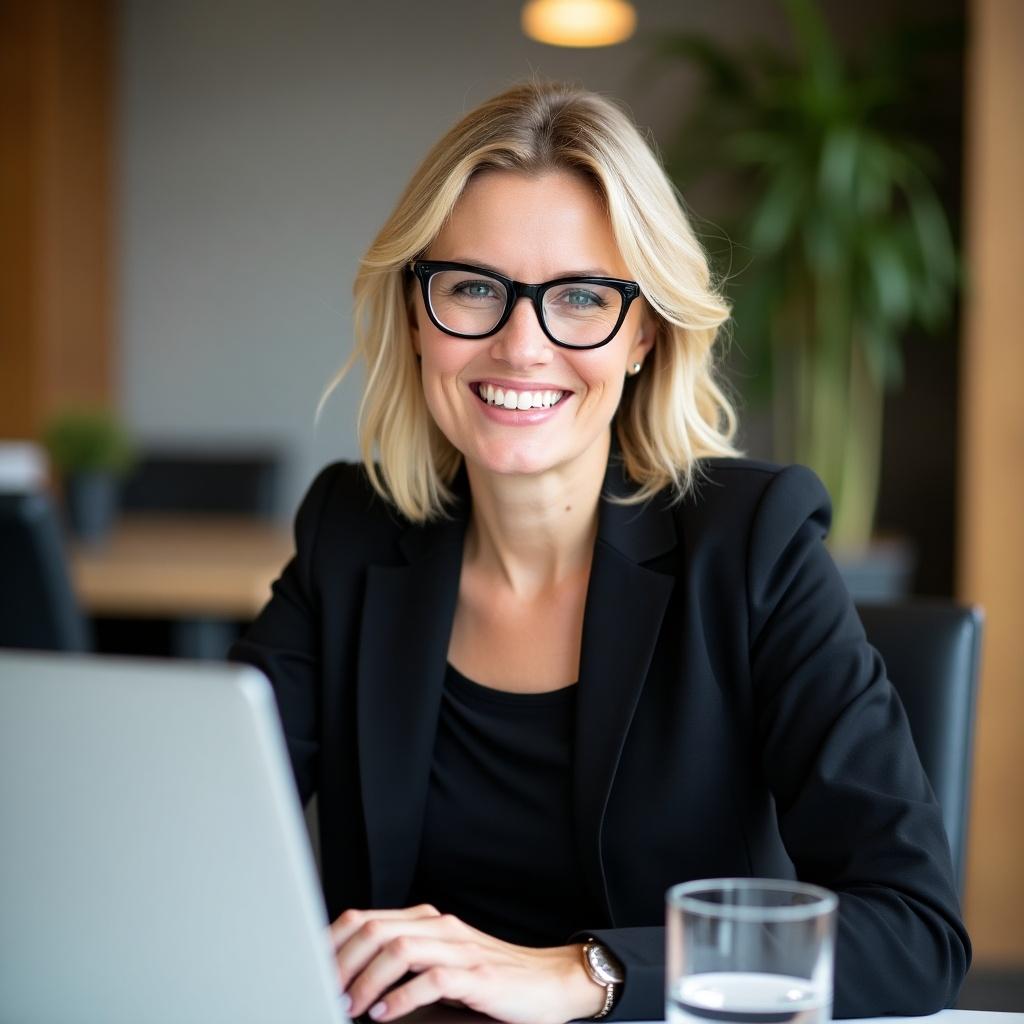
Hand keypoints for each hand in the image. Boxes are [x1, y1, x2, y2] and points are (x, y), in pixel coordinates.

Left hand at [329, 904, 607, 1023]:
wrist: (550, 982)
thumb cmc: (493, 978)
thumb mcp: (443, 962)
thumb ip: (407, 961)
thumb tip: (352, 978)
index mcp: (427, 921)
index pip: (365, 918)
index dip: (332, 942)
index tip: (310, 968)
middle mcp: (439, 927)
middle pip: (374, 930)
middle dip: (341, 962)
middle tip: (323, 991)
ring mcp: (459, 949)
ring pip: (398, 949)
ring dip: (366, 981)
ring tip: (350, 1007)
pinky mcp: (477, 977)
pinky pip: (430, 979)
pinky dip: (400, 998)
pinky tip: (383, 1014)